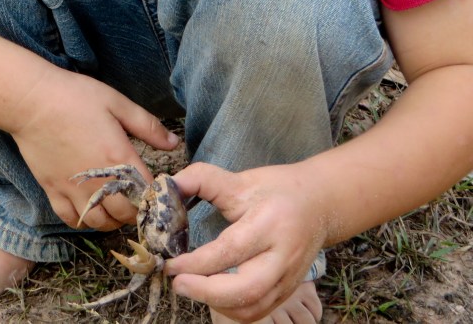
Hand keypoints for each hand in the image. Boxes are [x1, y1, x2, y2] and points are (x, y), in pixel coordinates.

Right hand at [9, 67, 181, 231]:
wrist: (31, 101)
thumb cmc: (75, 96)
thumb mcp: (117, 103)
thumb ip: (148, 125)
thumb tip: (174, 143)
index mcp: (119, 158)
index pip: (147, 193)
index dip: (155, 196)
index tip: (156, 191)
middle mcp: (98, 180)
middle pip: (124, 215)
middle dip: (136, 212)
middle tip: (137, 200)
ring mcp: (73, 189)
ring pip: (99, 223)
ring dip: (112, 220)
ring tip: (115, 208)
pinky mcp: (52, 190)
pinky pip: (70, 219)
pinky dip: (83, 221)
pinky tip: (89, 209)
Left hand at [164, 162, 329, 321]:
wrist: (321, 203)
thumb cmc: (278, 190)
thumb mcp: (241, 179)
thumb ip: (202, 180)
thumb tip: (168, 186)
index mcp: (270, 224)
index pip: (230, 251)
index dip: (196, 263)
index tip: (170, 264)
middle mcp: (283, 256)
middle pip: (246, 290)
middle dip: (206, 292)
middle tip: (177, 282)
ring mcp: (289, 278)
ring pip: (252, 308)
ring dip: (216, 304)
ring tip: (191, 286)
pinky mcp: (287, 291)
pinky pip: (258, 311)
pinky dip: (231, 308)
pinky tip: (212, 294)